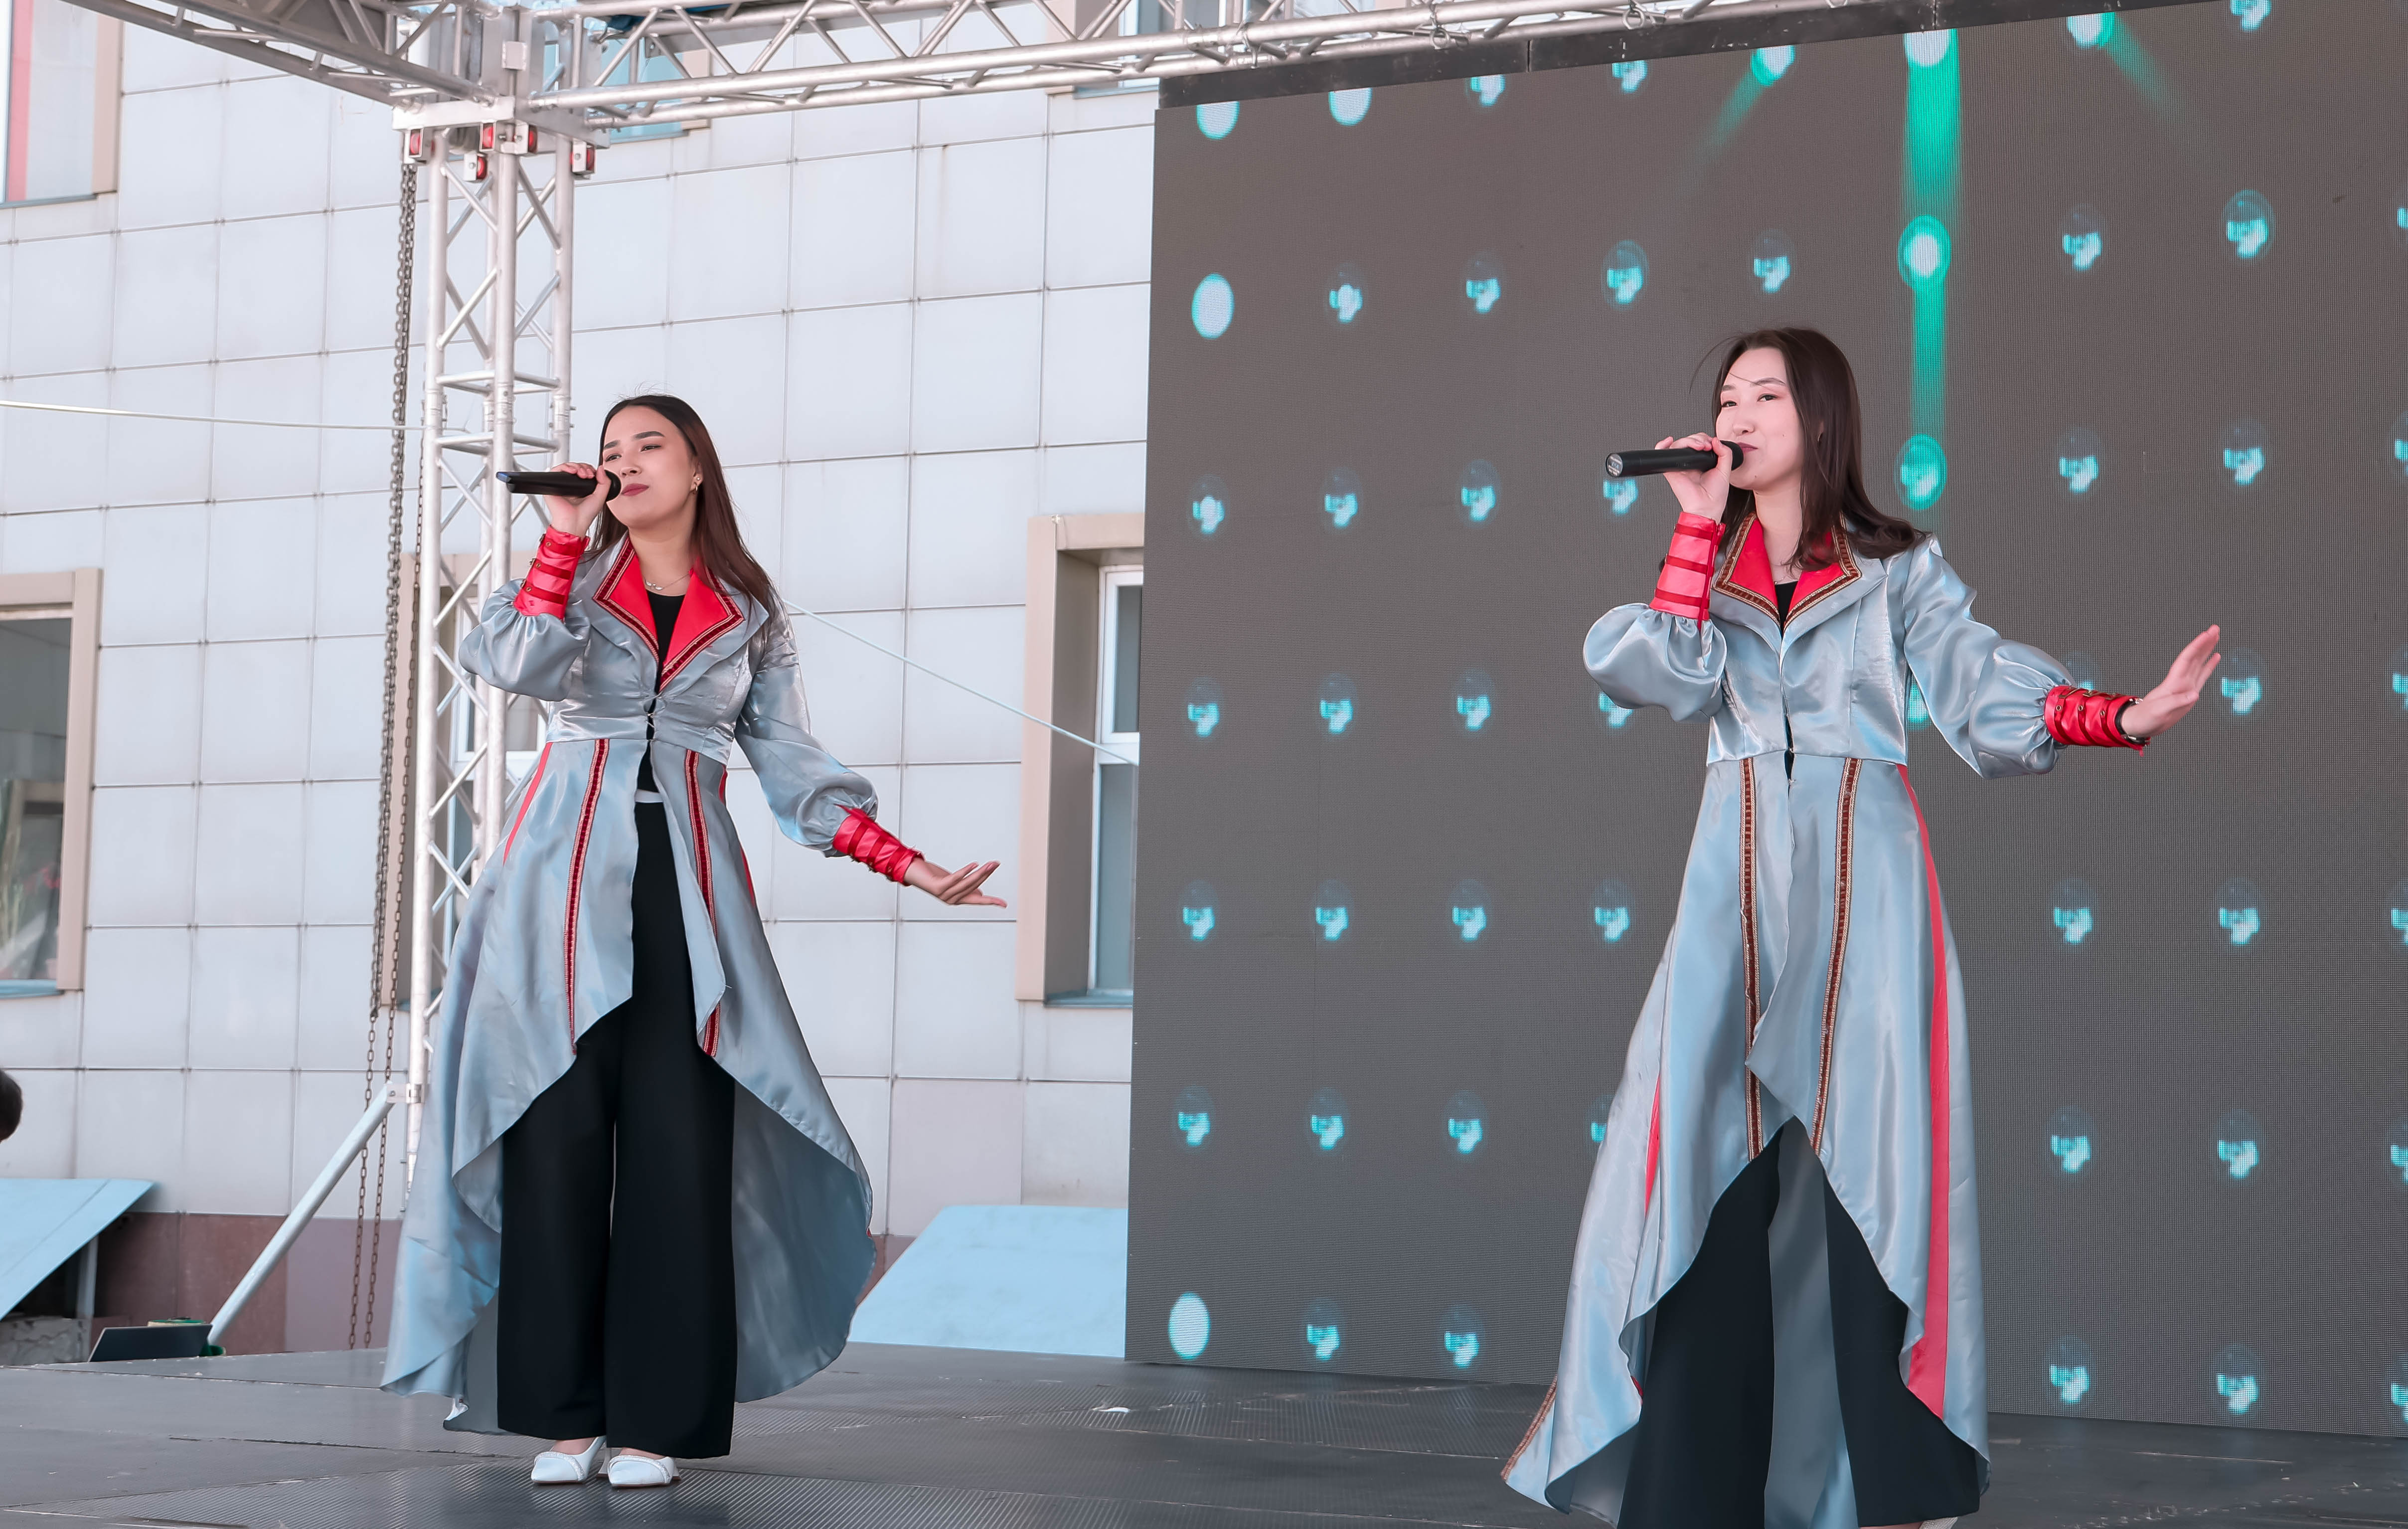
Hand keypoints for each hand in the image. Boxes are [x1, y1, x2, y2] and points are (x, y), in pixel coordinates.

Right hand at [543, 463, 610, 536]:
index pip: (584, 471)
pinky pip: (555, 470)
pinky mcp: (553, 485)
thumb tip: (601, 468)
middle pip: (575, 467)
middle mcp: (571, 486)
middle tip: (588, 474)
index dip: (589, 469)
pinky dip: (564, 467)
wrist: (574, 523)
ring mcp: (562, 485)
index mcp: (581, 488)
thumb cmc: (585, 515)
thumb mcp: (600, 497)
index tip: (593, 474)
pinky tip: (572, 471)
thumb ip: (605, 482)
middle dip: (583, 467)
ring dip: (576, 466)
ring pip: (567, 467)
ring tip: (582, 473)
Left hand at [903, 857, 1007, 907]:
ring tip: (990, 864)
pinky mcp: (938, 887)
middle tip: (996, 864)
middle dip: (987, 875)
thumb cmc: (930, 876)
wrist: (911, 873)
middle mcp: (952, 899)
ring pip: (967, 883)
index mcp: (957, 899)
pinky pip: (955, 879)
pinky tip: (974, 864)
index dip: (991, 902)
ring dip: (980, 872)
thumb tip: (978, 890)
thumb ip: (964, 886)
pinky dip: (966, 872)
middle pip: (975, 887)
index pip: (978, 901)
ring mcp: (944, 894)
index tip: (1004, 904)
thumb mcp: (951, 882)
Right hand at [1657, 432, 1732, 520]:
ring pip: (1679, 444)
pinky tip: (1669, 441)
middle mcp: (1690, 464)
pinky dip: (1662, 445)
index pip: (1699, 443)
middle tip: (1707, 446)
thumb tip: (1716, 440)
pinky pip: (1663, 454)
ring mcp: (1680, 466)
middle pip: (1689, 441)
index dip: (1705, 439)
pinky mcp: (1671, 470)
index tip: (1713, 444)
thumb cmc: (1714, 496)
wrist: (1707, 508)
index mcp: (1701, 463)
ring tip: (1700, 447)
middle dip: (1699, 438)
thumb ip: (1725, 453)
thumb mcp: (1725, 470)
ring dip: (1689, 440)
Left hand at [2117, 625, 2221, 739]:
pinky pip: (2202, 675)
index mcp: (2173, 683)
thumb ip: (2176, 702)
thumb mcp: (2159, 711)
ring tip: (2216, 637)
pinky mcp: (2188, 693)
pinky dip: (2209, 665)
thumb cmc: (2146, 718)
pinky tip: (2215, 657)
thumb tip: (2195, 695)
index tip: (2207, 634)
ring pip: (2199, 663)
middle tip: (2215, 628)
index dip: (2197, 646)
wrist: (2141, 725)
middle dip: (2204, 642)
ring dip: (2207, 650)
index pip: (2187, 659)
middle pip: (2194, 657)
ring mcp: (2184, 686)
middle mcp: (2180, 681)